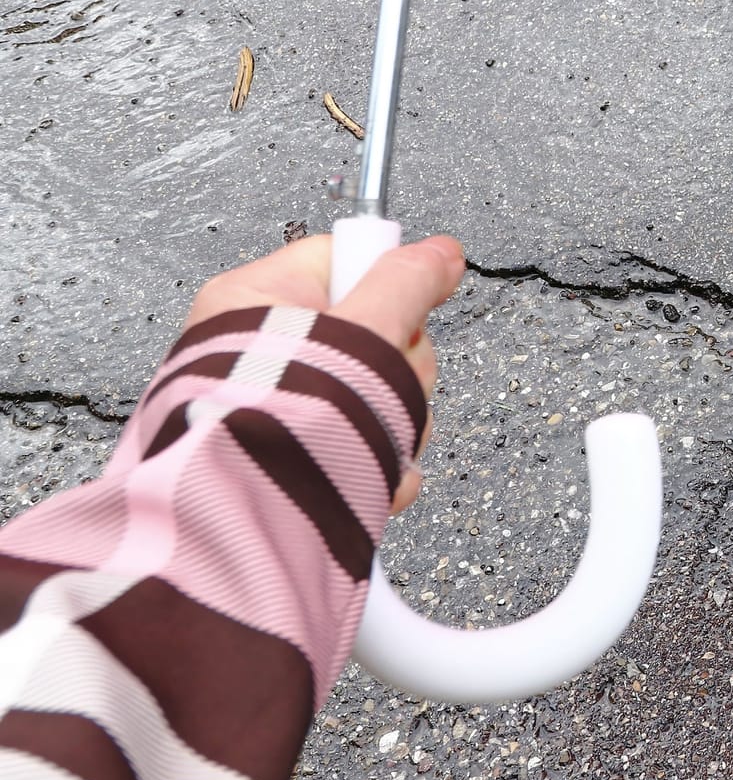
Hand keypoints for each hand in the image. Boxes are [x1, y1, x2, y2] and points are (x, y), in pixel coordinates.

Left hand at [185, 234, 465, 512]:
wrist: (245, 528)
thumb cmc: (277, 425)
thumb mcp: (363, 331)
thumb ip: (407, 281)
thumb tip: (439, 252)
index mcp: (256, 300)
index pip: (346, 261)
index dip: (388, 286)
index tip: (404, 312)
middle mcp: (263, 350)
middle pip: (373, 330)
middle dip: (396, 368)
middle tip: (379, 383)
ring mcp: (283, 405)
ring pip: (377, 391)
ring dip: (393, 419)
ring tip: (370, 440)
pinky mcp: (303, 453)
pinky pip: (364, 438)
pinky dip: (378, 460)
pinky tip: (371, 474)